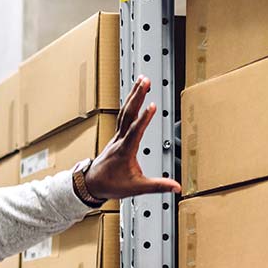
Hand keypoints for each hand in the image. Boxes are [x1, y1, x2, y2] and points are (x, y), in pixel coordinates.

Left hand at [83, 76, 181, 200]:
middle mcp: (119, 140)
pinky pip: (123, 116)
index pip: (135, 131)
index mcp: (124, 151)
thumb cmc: (110, 184)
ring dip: (133, 95)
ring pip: (125, 112)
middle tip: (145, 81)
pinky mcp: (117, 135)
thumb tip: (176, 187)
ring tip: (142, 80)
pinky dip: (130, 103)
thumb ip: (157, 186)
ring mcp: (116, 136)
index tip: (152, 106)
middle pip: (128, 114)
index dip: (144, 119)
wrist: (90, 184)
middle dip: (137, 97)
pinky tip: (134, 94)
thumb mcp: (135, 187)